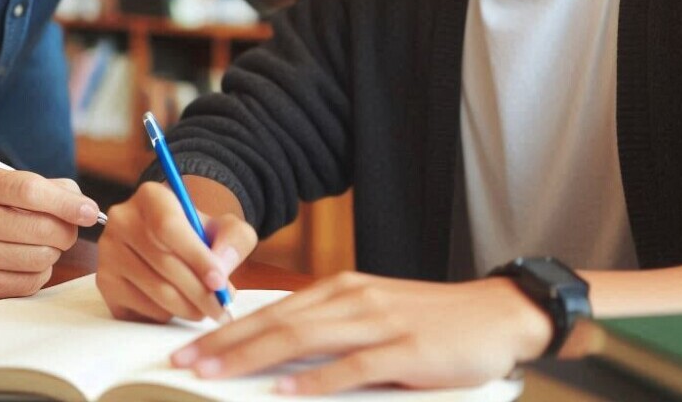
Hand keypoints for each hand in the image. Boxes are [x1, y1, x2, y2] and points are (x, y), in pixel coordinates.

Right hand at [0, 167, 100, 303]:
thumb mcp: (4, 185)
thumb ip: (47, 188)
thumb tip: (85, 208)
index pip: (29, 190)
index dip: (67, 202)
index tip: (91, 211)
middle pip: (42, 228)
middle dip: (67, 230)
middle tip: (66, 229)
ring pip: (41, 258)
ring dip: (53, 252)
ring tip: (40, 243)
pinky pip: (31, 282)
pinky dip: (40, 272)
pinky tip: (25, 261)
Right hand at [96, 181, 256, 322]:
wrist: (173, 243)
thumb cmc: (201, 235)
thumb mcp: (227, 227)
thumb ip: (234, 240)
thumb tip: (220, 268)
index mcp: (151, 196)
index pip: (168, 227)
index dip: (196, 258)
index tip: (219, 282)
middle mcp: (121, 220)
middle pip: (163, 264)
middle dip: (200, 293)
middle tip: (222, 309)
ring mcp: (108, 253)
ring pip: (155, 292)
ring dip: (188, 308)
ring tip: (208, 308)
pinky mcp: (105, 284)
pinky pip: (142, 309)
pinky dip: (168, 315)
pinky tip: (181, 306)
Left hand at [171, 272, 551, 394]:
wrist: (496, 313)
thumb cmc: (432, 320)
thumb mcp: (377, 313)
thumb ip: (334, 329)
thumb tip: (282, 360)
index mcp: (344, 289)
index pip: (275, 309)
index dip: (230, 329)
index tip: (194, 345)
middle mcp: (354, 298)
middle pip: (278, 322)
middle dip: (226, 344)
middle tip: (185, 361)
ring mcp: (379, 322)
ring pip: (303, 338)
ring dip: (253, 358)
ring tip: (214, 373)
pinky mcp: (405, 350)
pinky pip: (352, 366)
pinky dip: (314, 380)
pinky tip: (284, 391)